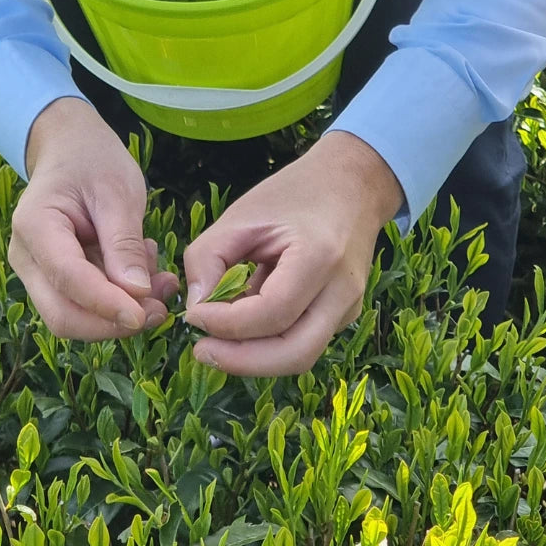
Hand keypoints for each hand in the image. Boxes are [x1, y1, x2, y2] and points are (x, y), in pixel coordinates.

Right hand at [8, 98, 178, 338]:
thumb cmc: (93, 161)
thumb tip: (137, 294)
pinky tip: (142, 270)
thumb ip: (124, 243)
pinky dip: (118, 299)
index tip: (146, 315)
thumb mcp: (117, 192)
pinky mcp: (55, 278)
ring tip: (157, 276)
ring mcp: (37, 271)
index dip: (107, 305)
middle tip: (161, 309)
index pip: (68, 280)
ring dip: (120, 311)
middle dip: (113, 322)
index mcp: (35, 227)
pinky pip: (84, 303)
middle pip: (62, 315)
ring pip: (74, 316)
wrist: (72, 148)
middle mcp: (26, 258)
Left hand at [182, 132, 403, 375]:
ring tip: (216, 342)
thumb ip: (208, 258)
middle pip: (295, 353)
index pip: (272, 313)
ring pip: (301, 356)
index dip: (227, 323)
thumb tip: (196, 308)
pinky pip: (303, 341)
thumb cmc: (294, 193)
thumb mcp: (240, 215)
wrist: (352, 184)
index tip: (193, 314)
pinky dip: (268, 342)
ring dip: (254, 358)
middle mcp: (342, 290)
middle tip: (201, 350)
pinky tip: (243, 324)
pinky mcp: (344, 315)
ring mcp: (349, 307)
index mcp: (318, 256)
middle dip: (242, 361)